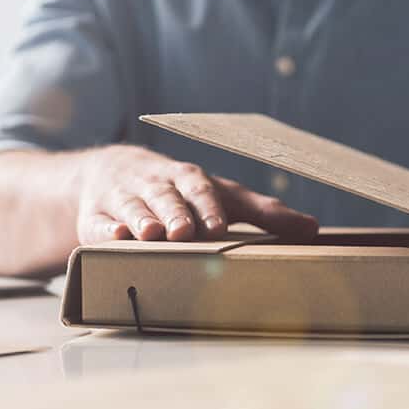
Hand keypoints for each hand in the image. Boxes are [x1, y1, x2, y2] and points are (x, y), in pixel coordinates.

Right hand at [75, 145, 318, 244]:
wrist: (112, 171)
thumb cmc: (181, 190)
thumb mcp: (223, 195)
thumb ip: (265, 211)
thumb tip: (313, 229)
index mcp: (188, 178)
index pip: (201, 188)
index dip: (208, 206)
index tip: (217, 226)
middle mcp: (156, 185)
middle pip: (166, 197)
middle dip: (175, 213)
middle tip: (183, 232)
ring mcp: (124, 199)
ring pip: (133, 207)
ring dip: (141, 220)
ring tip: (151, 235)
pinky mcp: (96, 215)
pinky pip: (98, 222)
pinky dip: (104, 230)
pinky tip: (112, 237)